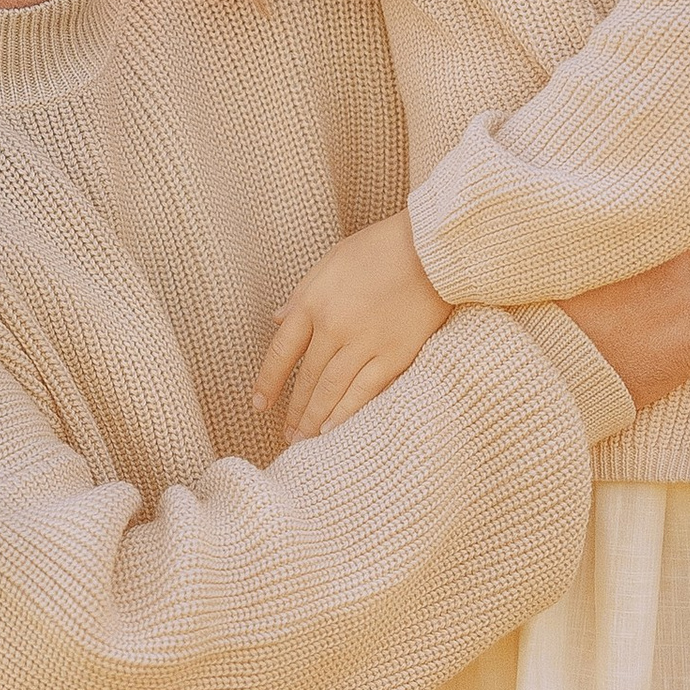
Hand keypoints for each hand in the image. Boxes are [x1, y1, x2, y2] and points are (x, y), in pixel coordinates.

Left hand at [254, 212, 452, 437]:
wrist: (430, 248)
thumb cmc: (380, 247)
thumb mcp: (331, 261)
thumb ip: (302, 294)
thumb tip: (277, 319)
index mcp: (313, 302)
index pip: (282, 351)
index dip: (268, 381)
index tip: (259, 404)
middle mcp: (334, 326)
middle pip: (307, 378)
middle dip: (293, 410)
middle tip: (286, 435)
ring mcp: (365, 342)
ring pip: (331, 390)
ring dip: (314, 420)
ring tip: (305, 441)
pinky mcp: (395, 354)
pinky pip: (364, 391)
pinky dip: (346, 413)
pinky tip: (333, 430)